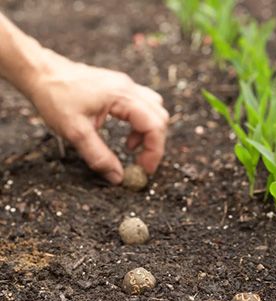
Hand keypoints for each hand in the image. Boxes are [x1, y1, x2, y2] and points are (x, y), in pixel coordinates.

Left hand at [28, 50, 168, 183]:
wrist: (41, 73)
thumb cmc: (55, 97)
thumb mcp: (75, 132)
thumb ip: (99, 156)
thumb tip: (117, 177)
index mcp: (122, 96)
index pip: (154, 125)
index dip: (154, 151)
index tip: (144, 170)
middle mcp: (129, 88)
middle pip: (159, 117)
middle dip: (154, 144)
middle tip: (141, 163)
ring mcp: (125, 86)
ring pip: (153, 111)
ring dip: (148, 133)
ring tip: (130, 148)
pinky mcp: (119, 89)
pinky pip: (142, 107)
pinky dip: (140, 125)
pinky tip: (126, 136)